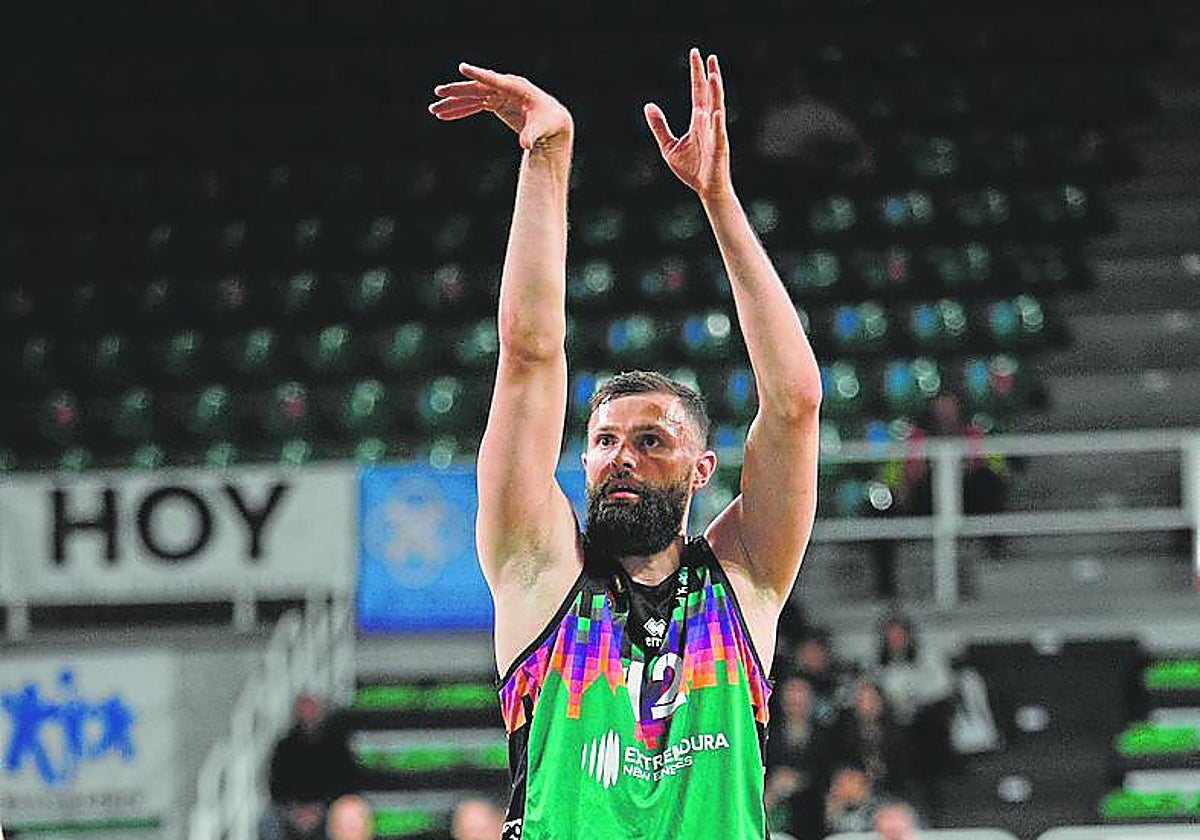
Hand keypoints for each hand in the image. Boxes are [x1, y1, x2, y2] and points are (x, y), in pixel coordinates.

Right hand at [429, 62, 572, 151]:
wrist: (552, 121)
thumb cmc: (549, 122)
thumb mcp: (542, 128)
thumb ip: (531, 134)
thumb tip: (525, 145)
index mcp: (517, 88)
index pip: (494, 80)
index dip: (478, 75)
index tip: (462, 68)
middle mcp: (505, 88)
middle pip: (477, 88)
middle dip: (457, 91)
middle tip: (438, 92)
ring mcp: (498, 94)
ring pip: (472, 97)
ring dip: (453, 103)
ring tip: (434, 109)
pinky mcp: (495, 103)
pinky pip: (474, 106)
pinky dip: (460, 110)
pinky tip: (445, 115)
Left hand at [644, 49, 730, 199]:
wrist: (705, 189)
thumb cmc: (691, 169)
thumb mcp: (668, 146)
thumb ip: (659, 126)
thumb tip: (648, 105)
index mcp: (698, 120)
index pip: (698, 91)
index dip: (696, 73)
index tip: (695, 54)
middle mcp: (709, 122)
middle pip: (710, 94)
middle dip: (709, 75)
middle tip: (708, 56)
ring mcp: (715, 134)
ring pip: (717, 108)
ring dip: (715, 93)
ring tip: (713, 76)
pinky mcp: (718, 149)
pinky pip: (718, 134)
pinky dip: (717, 123)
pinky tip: (715, 112)